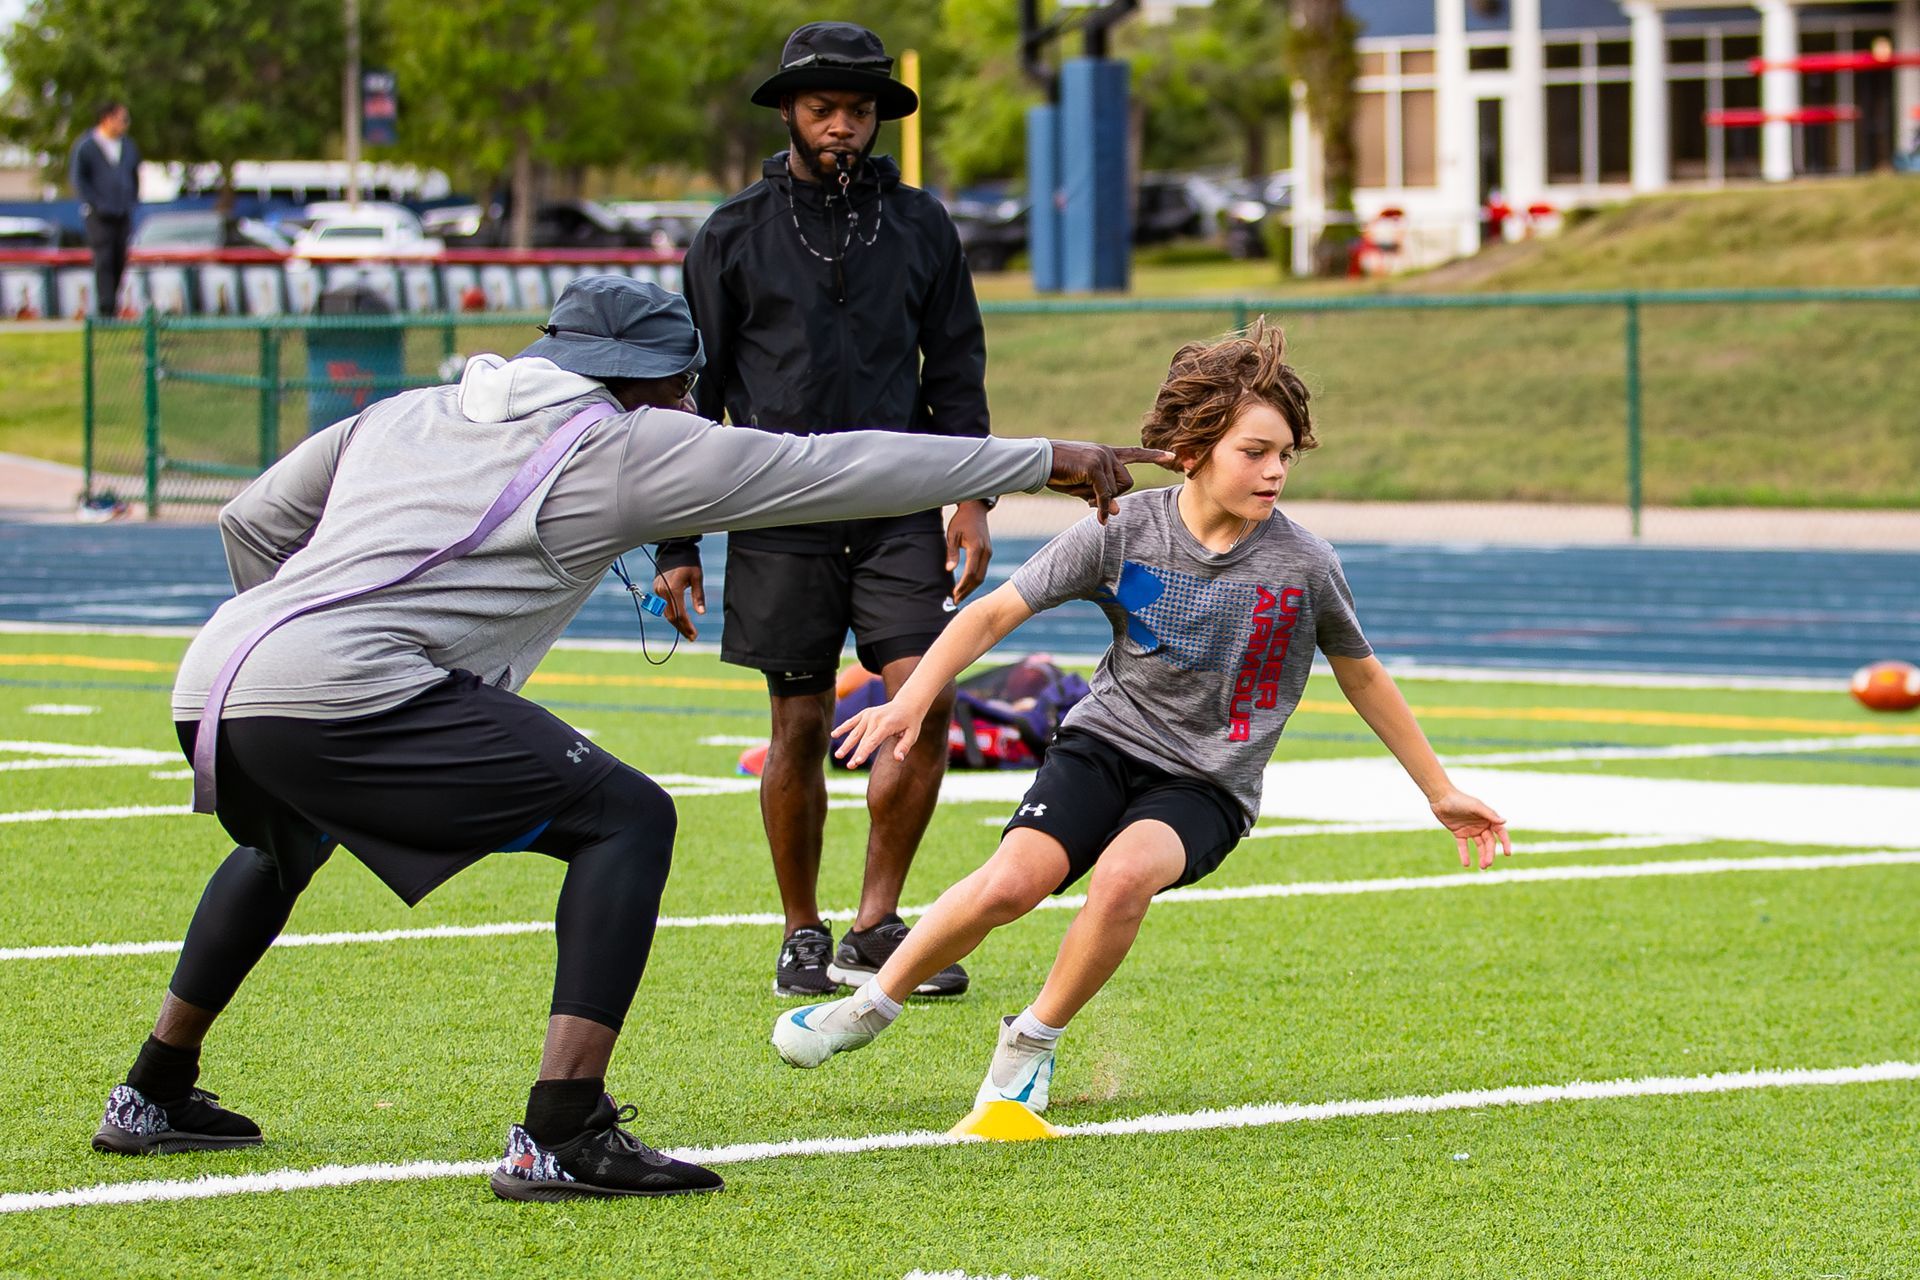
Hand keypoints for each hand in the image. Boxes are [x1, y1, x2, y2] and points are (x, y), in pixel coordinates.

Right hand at [650, 565, 704, 640]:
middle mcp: (662, 592)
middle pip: (671, 617)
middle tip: (692, 637)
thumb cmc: (688, 560)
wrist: (673, 548)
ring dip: (676, 622)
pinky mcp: (656, 588)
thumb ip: (698, 596)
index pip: (680, 614)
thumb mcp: (697, 577)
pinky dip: (672, 613)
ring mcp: (657, 590)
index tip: (694, 635)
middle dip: (681, 628)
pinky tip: (680, 619)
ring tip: (687, 631)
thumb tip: (701, 613)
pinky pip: (663, 605)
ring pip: (666, 612)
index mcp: (673, 589)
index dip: (687, 626)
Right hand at [832, 699, 925, 767]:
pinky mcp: (865, 713)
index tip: (857, 762)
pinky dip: (843, 728)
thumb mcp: (912, 734)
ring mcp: (869, 715)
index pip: (873, 741)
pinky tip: (833, 735)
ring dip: (846, 744)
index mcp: (886, 724)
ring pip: (855, 732)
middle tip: (849, 767)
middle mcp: (875, 718)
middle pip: (863, 740)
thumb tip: (898, 759)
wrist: (907, 704)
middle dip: (855, 753)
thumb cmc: (910, 722)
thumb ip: (904, 746)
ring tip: (838, 756)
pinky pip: (852, 721)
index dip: (864, 752)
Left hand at [945, 500, 993, 603]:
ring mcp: (989, 553)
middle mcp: (986, 552)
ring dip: (971, 587)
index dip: (962, 585)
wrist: (975, 509)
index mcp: (976, 547)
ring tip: (959, 596)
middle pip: (978, 578)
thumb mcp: (952, 534)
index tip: (954, 594)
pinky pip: (982, 570)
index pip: (970, 572)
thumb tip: (949, 570)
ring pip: (982, 575)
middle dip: (967, 590)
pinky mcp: (988, 552)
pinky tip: (966, 585)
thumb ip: (951, 552)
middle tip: (955, 600)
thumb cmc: (961, 520)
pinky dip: (974, 580)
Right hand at [1045, 443, 1178, 522]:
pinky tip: (1096, 514)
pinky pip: (1105, 494)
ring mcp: (1102, 458)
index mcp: (1106, 453)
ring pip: (1116, 490)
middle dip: (1112, 496)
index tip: (1173, 456)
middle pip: (1127, 483)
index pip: (1135, 453)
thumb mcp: (1082, 486)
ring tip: (1078, 490)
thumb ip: (1101, 495)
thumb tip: (1114, 512)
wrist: (1039, 461)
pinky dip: (1101, 506)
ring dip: (1099, 498)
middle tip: (1088, 498)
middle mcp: (1108, 453)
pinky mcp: (1094, 467)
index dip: (1154, 456)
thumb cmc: (1058, 473)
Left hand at [1431, 790, 1511, 869]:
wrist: (1441, 798)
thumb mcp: (1475, 806)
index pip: (1500, 832)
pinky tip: (1466, 864)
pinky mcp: (1459, 833)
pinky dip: (1465, 855)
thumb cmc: (1460, 800)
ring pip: (1479, 846)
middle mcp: (1481, 825)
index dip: (1505, 842)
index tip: (1507, 853)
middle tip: (1487, 864)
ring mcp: (1471, 830)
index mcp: (1488, 818)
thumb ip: (1489, 814)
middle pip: (1489, 842)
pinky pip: (1463, 846)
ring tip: (1482, 867)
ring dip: (1481, 856)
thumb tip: (1504, 821)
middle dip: (1489, 853)